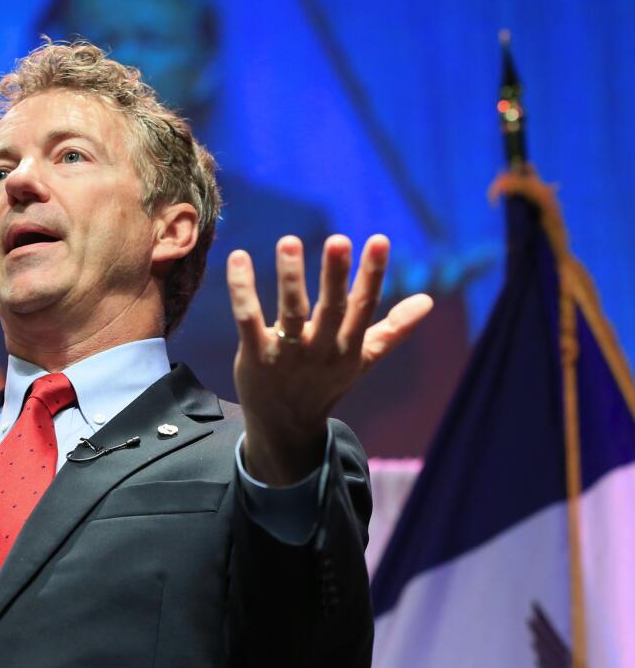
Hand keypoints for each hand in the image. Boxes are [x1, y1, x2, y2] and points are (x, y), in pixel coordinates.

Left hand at [227, 234, 432, 485]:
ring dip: (290, 277)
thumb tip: (428, 301)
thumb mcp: (362, 359)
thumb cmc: (325, 384)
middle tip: (338, 240)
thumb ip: (394, 329)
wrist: (285, 427)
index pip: (364, 306)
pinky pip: (248, 319)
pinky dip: (242, 290)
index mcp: (348, 347)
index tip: (379, 240)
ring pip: (290, 313)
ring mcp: (287, 355)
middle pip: (331, 309)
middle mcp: (321, 351)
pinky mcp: (255, 356)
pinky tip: (239, 257)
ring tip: (289, 241)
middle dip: (335, 275)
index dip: (372, 274)